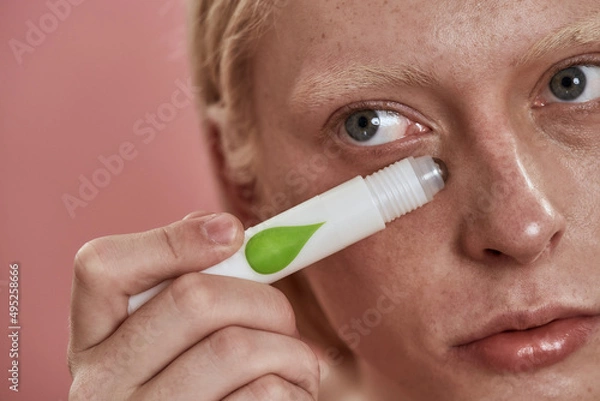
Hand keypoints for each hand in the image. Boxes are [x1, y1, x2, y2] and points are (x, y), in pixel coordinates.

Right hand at [68, 212, 319, 400]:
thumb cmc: (200, 382)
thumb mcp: (171, 336)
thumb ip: (184, 281)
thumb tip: (223, 230)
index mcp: (92, 342)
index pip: (104, 266)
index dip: (175, 240)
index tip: (234, 233)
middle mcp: (101, 385)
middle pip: (192, 299)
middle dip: (260, 297)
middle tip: (283, 315)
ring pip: (235, 348)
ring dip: (287, 346)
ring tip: (291, 359)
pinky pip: (262, 394)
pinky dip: (292, 384)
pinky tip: (285, 391)